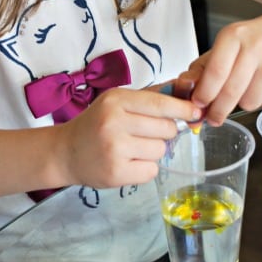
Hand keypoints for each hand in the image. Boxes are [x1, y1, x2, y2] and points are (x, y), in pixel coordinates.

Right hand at [56, 87, 201, 188]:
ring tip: (133, 149)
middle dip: (163, 132)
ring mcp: (115, 149)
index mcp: (116, 100)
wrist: (65, 151)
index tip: (196, 112)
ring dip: (153, 151)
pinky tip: (129, 162)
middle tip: (144, 133)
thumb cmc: (96, 124)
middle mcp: (114, 122)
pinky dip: (145, 168)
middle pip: (165, 128)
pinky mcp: (116, 173)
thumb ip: (149, 96)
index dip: (182, 109)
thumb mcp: (117, 102)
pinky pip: (151, 170)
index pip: (160, 104)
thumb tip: (184, 89)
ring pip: (160, 150)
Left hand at [175, 7, 261, 125]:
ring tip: (248, 86)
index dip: (204, 93)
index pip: (215, 72)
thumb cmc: (257, 38)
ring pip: (248, 103)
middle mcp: (256, 48)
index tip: (197, 104)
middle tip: (213, 117)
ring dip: (243, 103)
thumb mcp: (227, 43)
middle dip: (217, 110)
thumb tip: (184, 91)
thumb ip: (203, 67)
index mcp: (234, 36)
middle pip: (230, 92)